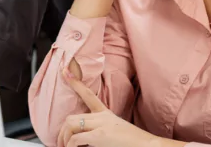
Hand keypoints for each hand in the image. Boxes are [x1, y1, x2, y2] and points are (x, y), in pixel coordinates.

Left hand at [59, 68, 177, 146]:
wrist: (150, 146)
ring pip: (71, 126)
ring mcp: (101, 125)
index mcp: (106, 115)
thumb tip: (86, 138)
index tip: (65, 71)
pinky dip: (70, 146)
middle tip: (61, 143)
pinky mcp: (100, 135)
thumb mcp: (117, 131)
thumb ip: (102, 129)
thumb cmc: (134, 142)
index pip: (88, 95)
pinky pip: (76, 139)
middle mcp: (102, 117)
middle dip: (62, 132)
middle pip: (72, 117)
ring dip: (64, 139)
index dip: (75, 83)